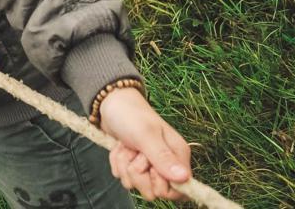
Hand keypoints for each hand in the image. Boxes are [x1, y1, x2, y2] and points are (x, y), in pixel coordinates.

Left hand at [99, 87, 191, 201]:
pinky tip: (120, 147)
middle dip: (138, 173)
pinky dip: (117, 163)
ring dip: (125, 165)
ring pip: (136, 184)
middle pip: (153, 191)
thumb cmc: (131, 115)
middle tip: (135, 151)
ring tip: (127, 146)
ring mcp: (149, 165)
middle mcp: (167, 163)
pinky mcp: (134, 165)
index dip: (161, 184)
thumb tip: (184, 178)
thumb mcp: (146, 135)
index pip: (178, 190)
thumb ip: (163, 157)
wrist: (110, 104)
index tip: (150, 167)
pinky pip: (124, 177)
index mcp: (178, 156)